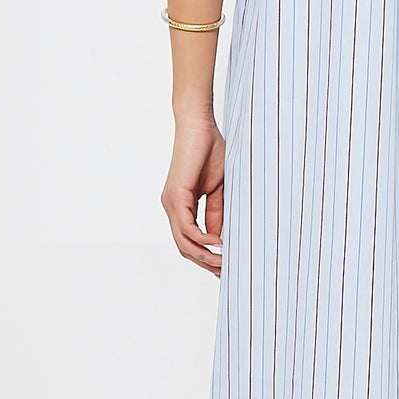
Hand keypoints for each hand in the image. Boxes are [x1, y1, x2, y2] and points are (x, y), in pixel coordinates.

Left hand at [162, 113, 224, 275]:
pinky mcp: (176, 196)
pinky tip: (218, 243)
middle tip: (227, 272)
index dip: (206, 257)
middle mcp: (172, 208)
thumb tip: (220, 238)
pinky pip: (187, 228)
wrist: (199, 126)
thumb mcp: (219, 190)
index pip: (190, 241)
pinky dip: (202, 239)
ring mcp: (171, 203)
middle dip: (206, 263)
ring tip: (225, 263)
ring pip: (184, 242)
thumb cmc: (211, 152)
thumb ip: (217, 213)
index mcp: (181, 207)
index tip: (226, 268)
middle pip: (184, 248)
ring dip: (204, 256)